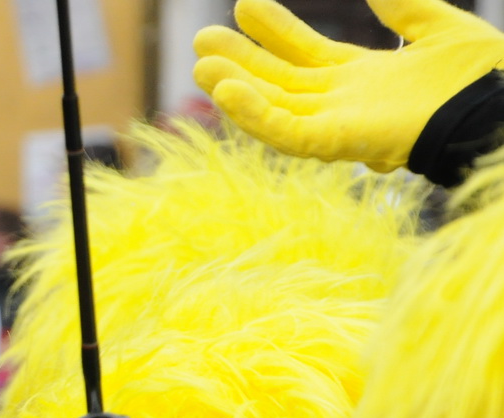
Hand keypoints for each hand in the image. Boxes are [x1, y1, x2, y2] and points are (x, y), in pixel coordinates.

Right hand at [192, 0, 503, 169]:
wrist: (494, 106)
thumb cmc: (478, 75)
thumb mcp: (436, 25)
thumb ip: (402, 7)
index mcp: (363, 78)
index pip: (305, 53)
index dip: (274, 29)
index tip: (245, 4)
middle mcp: (342, 103)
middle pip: (278, 81)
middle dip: (240, 60)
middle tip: (202, 41)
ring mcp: (336, 125)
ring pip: (272, 107)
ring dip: (234, 87)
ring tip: (202, 66)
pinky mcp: (335, 144)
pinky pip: (284, 133)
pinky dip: (253, 115)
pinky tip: (228, 92)